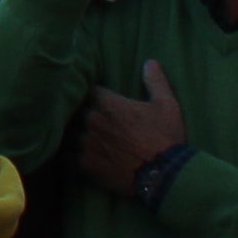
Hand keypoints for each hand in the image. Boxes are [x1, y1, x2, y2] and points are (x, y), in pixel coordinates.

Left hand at [72, 64, 189, 192]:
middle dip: (84, 112)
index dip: (93, 93)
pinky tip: (79, 153)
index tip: (96, 96)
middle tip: (92, 118)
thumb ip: (156, 81)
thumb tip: (150, 62)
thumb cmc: (166, 137)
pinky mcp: (85, 164)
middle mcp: (92, 120)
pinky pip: (70, 155)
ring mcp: (87, 142)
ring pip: (71, 132)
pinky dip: (74, 153)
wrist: (164, 176)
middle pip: (78, 110)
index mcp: (108, 103)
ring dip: (77, 132)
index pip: (89, 90)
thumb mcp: (167, 105)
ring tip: (83, 135)